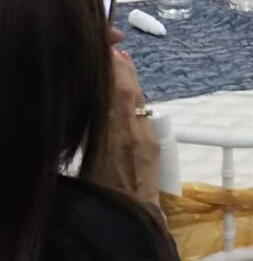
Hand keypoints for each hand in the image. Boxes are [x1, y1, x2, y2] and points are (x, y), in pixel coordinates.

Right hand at [85, 49, 159, 206]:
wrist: (129, 218)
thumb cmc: (99, 196)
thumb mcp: (85, 160)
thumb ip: (89, 130)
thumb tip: (86, 106)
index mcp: (110, 135)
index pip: (112, 90)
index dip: (109, 68)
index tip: (103, 51)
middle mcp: (131, 131)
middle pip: (127, 89)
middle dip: (121, 67)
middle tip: (112, 48)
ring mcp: (146, 135)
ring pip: (138, 98)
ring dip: (130, 78)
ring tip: (122, 60)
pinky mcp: (155, 142)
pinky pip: (145, 111)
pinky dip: (137, 96)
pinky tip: (132, 89)